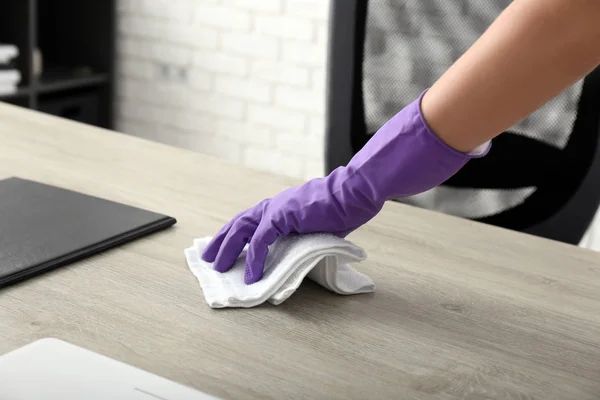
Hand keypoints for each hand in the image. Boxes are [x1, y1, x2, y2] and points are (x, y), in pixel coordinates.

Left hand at [200, 168, 382, 283]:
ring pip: (242, 230)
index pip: (250, 222)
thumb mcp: (317, 227)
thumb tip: (297, 255)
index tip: (224, 248)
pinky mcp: (282, 216)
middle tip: (209, 258)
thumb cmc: (343, 209)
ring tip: (219, 267)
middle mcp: (273, 206)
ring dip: (228, 249)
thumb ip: (302, 238)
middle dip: (222, 241)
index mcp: (280, 208)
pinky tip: (252, 274)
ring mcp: (276, 209)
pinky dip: (255, 258)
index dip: (235, 235)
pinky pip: (262, 240)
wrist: (354, 194)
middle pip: (238, 224)